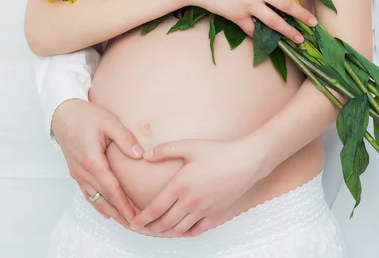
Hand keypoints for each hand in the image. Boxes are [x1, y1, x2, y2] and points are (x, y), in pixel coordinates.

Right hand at [52, 99, 143, 226]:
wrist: (63, 114)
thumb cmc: (86, 116)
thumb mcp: (109, 122)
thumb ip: (125, 139)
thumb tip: (140, 155)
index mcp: (92, 161)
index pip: (112, 189)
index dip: (124, 205)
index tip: (136, 216)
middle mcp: (83, 172)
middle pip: (104, 199)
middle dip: (120, 214)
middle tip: (136, 225)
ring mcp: (78, 174)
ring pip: (95, 200)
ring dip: (110, 212)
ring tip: (125, 222)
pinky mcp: (76, 172)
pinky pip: (88, 194)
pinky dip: (99, 205)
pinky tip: (107, 211)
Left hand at [129, 138, 266, 236]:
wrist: (246, 161)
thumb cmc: (218, 151)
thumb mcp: (189, 146)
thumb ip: (165, 150)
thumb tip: (145, 155)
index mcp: (180, 185)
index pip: (154, 209)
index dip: (140, 219)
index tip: (132, 222)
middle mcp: (190, 202)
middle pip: (164, 224)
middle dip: (149, 229)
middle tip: (141, 228)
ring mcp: (204, 210)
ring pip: (178, 230)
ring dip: (164, 232)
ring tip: (156, 230)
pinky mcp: (216, 214)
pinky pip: (196, 231)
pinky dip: (184, 234)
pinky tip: (179, 230)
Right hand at [181, 0, 317, 42]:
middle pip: (288, 4)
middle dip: (303, 15)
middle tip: (313, 22)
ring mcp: (248, 5)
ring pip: (275, 22)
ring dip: (290, 32)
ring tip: (300, 39)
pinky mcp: (237, 17)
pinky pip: (252, 29)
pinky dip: (259, 35)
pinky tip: (267, 41)